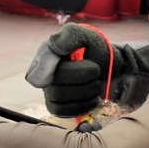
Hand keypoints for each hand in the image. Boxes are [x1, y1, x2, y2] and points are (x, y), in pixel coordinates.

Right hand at [25, 22, 148, 116]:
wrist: (109, 66)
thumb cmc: (95, 48)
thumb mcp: (85, 35)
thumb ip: (66, 38)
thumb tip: (46, 57)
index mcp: (46, 52)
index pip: (39, 68)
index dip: (56, 72)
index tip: (84, 67)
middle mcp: (43, 72)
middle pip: (54, 86)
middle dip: (83, 78)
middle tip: (96, 70)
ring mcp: (49, 90)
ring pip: (59, 99)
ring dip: (85, 91)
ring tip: (96, 82)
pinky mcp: (57, 105)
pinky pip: (63, 112)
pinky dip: (82, 105)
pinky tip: (92, 97)